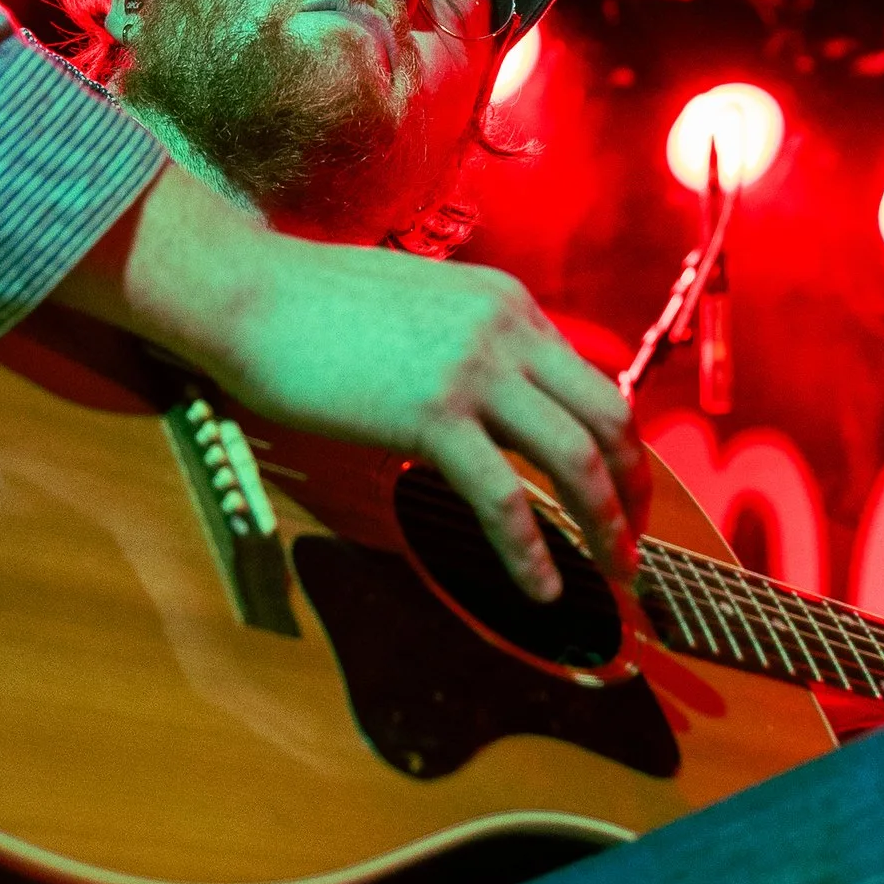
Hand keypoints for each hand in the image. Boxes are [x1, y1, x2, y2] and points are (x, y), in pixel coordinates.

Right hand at [52, 165, 645, 605]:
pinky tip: (541, 589)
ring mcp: (473, 371)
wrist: (252, 294)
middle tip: (631, 541)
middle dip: (631, 486)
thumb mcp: (423, 306)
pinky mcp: (431, 415)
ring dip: (605, 523)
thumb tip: (492, 400)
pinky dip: (530, 551)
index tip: (621, 488)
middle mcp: (507, 330)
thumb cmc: (316, 306)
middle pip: (607, 416)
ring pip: (573, 457)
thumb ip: (469, 343)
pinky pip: (503, 497)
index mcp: (508, 304)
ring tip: (613, 572)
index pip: (590, 379)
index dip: (617, 443)